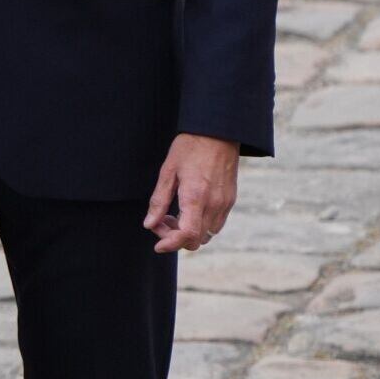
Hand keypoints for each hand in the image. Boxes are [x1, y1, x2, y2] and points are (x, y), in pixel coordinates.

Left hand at [145, 132, 239, 253]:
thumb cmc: (190, 147)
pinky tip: (189, 210)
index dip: (170, 244)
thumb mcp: (168, 171)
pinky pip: (216, 224)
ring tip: (174, 215)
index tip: (157, 245)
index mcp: (196, 197)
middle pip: (196, 240)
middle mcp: (214, 204)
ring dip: (189, 233)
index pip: (187, 235)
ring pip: (207, 234)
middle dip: (175, 238)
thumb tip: (149, 224)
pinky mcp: (230, 200)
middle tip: (161, 222)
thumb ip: (159, 200)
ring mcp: (225, 204)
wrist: (218, 132)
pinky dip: (201, 225)